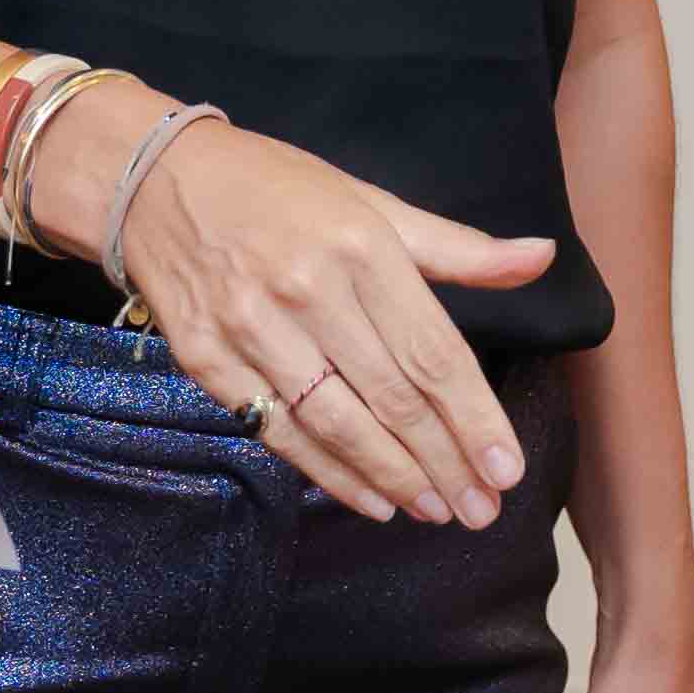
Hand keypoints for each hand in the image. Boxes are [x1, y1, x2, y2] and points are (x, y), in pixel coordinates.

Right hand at [71, 111, 547, 526]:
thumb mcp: (371, 203)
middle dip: (445, 463)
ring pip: (337, 424)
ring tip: (438, 511)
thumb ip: (457, 247)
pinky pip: (280, 432)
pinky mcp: (207, 360)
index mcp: (359, 247)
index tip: (508, 468)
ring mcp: (250, 328)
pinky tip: (373, 500)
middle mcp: (306, 290)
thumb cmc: (276, 190)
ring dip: (394, 477)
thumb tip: (541, 257)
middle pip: (391, 398)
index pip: (431, 353)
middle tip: (483, 509)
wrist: (152, 181)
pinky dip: (330, 473)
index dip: (475, 418)